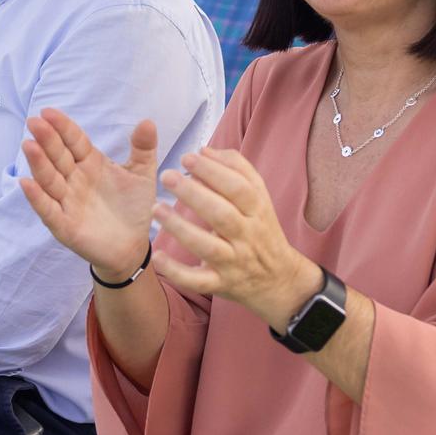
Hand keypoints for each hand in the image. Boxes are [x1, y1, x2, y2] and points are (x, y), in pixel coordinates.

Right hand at [19, 109, 157, 280]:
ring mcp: (67, 202)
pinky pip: (48, 210)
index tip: (49, 112)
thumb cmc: (133, 207)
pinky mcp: (64, 225)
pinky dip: (37, 198)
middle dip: (47, 140)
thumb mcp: (142, 175)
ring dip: (38, 164)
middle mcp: (74, 180)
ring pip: (49, 180)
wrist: (133, 246)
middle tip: (35, 122)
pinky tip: (27, 184)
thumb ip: (143, 149)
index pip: (74, 141)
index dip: (63, 127)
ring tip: (29, 146)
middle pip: (58, 157)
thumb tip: (147, 121)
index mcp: (90, 163)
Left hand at [151, 148, 321, 331]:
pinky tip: (157, 257)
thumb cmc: (261, 230)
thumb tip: (205, 150)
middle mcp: (248, 236)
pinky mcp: (221, 284)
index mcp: (258, 211)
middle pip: (222, 214)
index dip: (213, 171)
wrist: (279, 280)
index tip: (188, 157)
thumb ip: (237, 169)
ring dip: (181, 228)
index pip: (239, 187)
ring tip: (156, 208)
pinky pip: (198, 281)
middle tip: (168, 176)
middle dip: (194, 194)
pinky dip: (177, 271)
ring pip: (208, 246)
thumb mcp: (259, 198)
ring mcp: (235, 262)